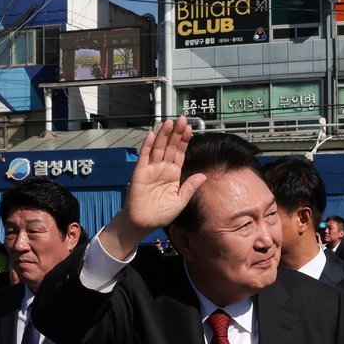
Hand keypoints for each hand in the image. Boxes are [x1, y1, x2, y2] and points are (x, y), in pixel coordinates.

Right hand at [101, 118, 205, 256]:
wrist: (143, 223)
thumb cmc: (160, 214)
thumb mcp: (180, 201)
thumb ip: (190, 187)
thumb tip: (203, 176)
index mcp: (173, 174)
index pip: (180, 153)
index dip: (185, 141)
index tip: (191, 129)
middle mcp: (162, 168)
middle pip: (170, 147)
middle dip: (177, 133)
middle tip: (182, 119)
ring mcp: (151, 169)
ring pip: (158, 147)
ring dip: (164, 135)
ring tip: (170, 122)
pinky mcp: (140, 172)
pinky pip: (144, 156)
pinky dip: (146, 145)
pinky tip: (151, 134)